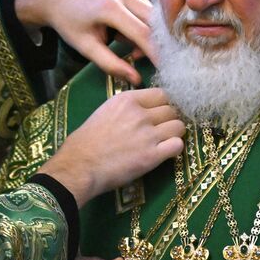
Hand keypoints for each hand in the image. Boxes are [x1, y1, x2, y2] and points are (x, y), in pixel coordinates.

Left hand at [15, 0, 155, 83]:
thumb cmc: (68, 22)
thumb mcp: (85, 47)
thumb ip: (110, 64)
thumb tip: (136, 79)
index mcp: (110, 8)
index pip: (144, 34)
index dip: (157, 54)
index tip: (165, 70)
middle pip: (154, 23)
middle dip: (155, 44)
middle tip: (138, 59)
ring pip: (153, 16)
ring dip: (148, 35)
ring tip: (125, 46)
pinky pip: (146, 10)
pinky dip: (143, 25)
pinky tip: (123, 34)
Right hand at [42, 87, 184, 205]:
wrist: (79, 166)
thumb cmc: (87, 141)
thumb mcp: (106, 111)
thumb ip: (128, 108)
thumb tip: (146, 110)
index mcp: (128, 100)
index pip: (162, 94)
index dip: (164, 105)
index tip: (160, 114)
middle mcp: (140, 114)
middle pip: (172, 110)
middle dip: (169, 120)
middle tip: (162, 131)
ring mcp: (148, 134)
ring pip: (179, 126)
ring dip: (174, 134)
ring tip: (164, 142)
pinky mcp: (153, 155)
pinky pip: (178, 145)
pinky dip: (175, 149)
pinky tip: (165, 153)